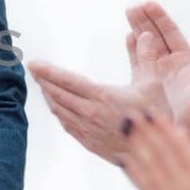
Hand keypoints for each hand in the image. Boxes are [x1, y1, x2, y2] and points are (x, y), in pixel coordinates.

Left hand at [27, 2, 189, 165]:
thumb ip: (146, 57)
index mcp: (103, 97)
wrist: (156, 155)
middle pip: (57, 94)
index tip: (33, 63)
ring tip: (41, 83)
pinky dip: (57, 111)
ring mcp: (87, 129)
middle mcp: (91, 113)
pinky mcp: (88, 142)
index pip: (68, 81)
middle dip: (43, 80)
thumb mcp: (153, 84)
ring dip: (48, 95)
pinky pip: (66, 123)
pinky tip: (55, 104)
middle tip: (33, 69)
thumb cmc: (156, 117)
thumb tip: (146, 34)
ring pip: (59, 109)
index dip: (48, 72)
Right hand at [127, 2, 189, 121]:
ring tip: (128, 12)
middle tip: (132, 5)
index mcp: (187, 61)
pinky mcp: (149, 86)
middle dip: (146, 19)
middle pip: (157, 36)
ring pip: (147, 46)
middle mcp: (172, 66)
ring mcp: (159, 75)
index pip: (171, 34)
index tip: (148, 4)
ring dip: (139, 29)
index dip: (160, 18)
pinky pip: (140, 63)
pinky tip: (128, 37)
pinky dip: (134, 50)